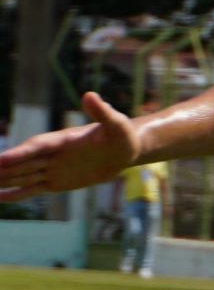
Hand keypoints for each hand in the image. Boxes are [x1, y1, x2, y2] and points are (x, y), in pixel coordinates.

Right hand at [0, 93, 141, 202]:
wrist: (125, 149)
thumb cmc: (122, 135)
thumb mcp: (116, 124)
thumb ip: (102, 112)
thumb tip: (90, 95)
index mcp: (62, 140)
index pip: (37, 148)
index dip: (19, 154)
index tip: (1, 161)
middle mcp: (52, 155)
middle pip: (21, 163)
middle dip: (1, 168)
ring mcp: (52, 168)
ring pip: (22, 176)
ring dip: (2, 180)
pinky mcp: (56, 182)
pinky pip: (32, 189)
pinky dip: (15, 194)